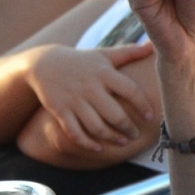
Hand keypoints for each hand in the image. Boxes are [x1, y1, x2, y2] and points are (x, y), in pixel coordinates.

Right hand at [25, 42, 157, 153]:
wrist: (43, 63)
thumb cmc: (81, 61)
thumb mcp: (103, 55)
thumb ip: (128, 53)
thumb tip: (152, 45)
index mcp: (103, 72)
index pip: (130, 90)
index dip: (142, 105)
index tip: (149, 117)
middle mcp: (89, 86)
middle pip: (114, 114)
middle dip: (128, 129)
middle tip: (135, 135)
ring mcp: (73, 100)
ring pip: (96, 127)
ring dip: (112, 138)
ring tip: (122, 142)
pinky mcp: (60, 110)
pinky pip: (74, 132)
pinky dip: (87, 144)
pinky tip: (98, 148)